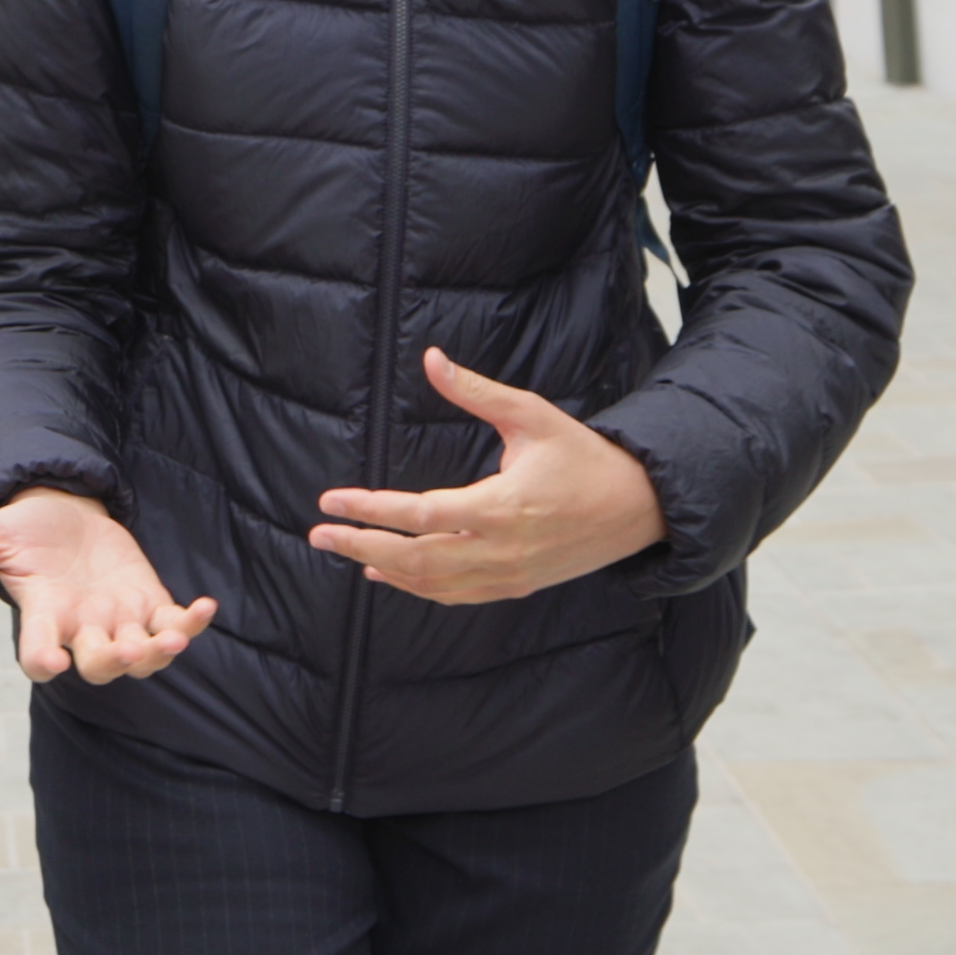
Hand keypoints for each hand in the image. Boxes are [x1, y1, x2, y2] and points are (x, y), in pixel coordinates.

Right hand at [0, 486, 218, 683]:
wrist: (65, 517)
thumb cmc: (27, 531)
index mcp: (44, 615)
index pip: (38, 651)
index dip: (43, 661)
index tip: (51, 662)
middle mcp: (83, 628)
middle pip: (98, 664)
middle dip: (113, 661)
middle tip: (125, 651)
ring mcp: (119, 621)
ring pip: (141, 656)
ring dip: (157, 653)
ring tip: (172, 640)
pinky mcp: (148, 604)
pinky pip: (173, 624)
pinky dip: (191, 623)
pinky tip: (205, 607)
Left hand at [306, 348, 667, 606]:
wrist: (637, 508)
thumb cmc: (583, 456)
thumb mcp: (531, 415)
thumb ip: (476, 391)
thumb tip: (431, 358)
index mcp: (503, 507)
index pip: (422, 515)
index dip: (372, 510)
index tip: (331, 500)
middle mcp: (501, 550)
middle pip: (415, 558)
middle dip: (361, 546)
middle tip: (318, 534)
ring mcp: (508, 575)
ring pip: (431, 584)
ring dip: (382, 569)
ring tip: (343, 549)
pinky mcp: (514, 587)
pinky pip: (454, 596)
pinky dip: (414, 588)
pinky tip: (384, 574)